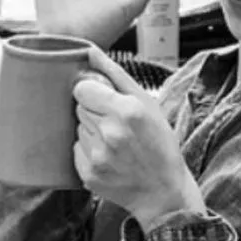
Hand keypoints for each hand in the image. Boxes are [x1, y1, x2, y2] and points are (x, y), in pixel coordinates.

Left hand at [72, 49, 205, 227]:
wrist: (163, 190)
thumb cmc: (159, 142)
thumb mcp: (147, 103)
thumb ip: (116, 74)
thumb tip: (90, 50)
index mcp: (126, 110)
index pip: (82, 88)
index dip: (93, 92)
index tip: (106, 101)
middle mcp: (109, 133)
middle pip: (79, 108)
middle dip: (94, 112)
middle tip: (117, 125)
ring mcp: (97, 156)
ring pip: (78, 129)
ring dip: (92, 132)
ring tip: (115, 143)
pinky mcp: (88, 174)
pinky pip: (76, 150)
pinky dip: (89, 152)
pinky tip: (109, 158)